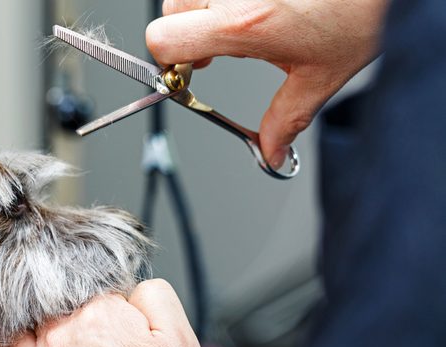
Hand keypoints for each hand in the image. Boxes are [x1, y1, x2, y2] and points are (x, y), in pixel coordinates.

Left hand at [0, 279, 213, 346]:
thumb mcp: (182, 342)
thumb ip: (156, 297)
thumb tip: (133, 286)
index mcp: (100, 316)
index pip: (94, 282)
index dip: (109, 295)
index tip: (119, 313)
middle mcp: (61, 338)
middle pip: (52, 297)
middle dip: (67, 301)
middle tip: (86, 318)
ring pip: (13, 320)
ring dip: (17, 308)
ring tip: (27, 304)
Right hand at [146, 0, 388, 167]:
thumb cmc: (364, 14)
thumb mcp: (320, 78)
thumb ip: (285, 120)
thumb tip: (270, 151)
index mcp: (243, 25)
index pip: (164, 39)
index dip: (167, 62)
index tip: (186, 75)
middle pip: (169, 11)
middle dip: (183, 36)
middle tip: (211, 52)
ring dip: (202, 13)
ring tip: (233, 28)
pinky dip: (223, 1)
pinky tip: (251, 9)